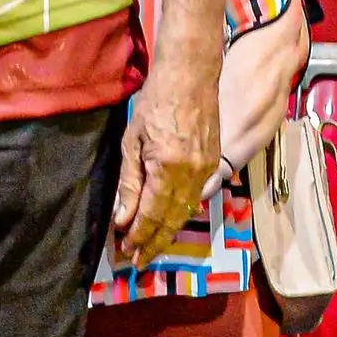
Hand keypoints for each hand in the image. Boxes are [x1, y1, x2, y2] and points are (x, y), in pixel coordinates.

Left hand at [112, 49, 221, 267]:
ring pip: (186, 213)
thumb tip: (123, 219)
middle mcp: (192, 176)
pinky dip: (181, 215)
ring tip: (150, 247)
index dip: (138, 237)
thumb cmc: (155, 102)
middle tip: (137, 261)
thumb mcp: (131, 142)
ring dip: (167, 233)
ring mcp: (206, 171)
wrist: (190, 75)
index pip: (151, 215)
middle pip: (172, 221)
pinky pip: (196, 199)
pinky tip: (169, 222)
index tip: (126, 252)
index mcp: (168, 169)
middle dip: (153, 243)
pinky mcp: (213, 164)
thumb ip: (129, 184)